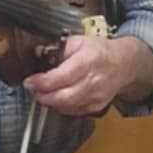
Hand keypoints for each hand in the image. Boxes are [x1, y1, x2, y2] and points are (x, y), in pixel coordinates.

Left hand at [24, 34, 146, 116]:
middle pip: (62, 97)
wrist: (123, 64)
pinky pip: (73, 111)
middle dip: (42, 96)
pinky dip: (62, 106)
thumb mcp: (79, 41)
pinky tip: (59, 96)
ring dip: (50, 101)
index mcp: (88, 61)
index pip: (61, 77)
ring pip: (66, 107)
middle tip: (33, 89)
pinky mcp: (96, 106)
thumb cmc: (100, 52)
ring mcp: (96, 96)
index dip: (41, 82)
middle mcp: (93, 81)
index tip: (30, 81)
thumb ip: (57, 47)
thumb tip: (37, 52)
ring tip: (44, 92)